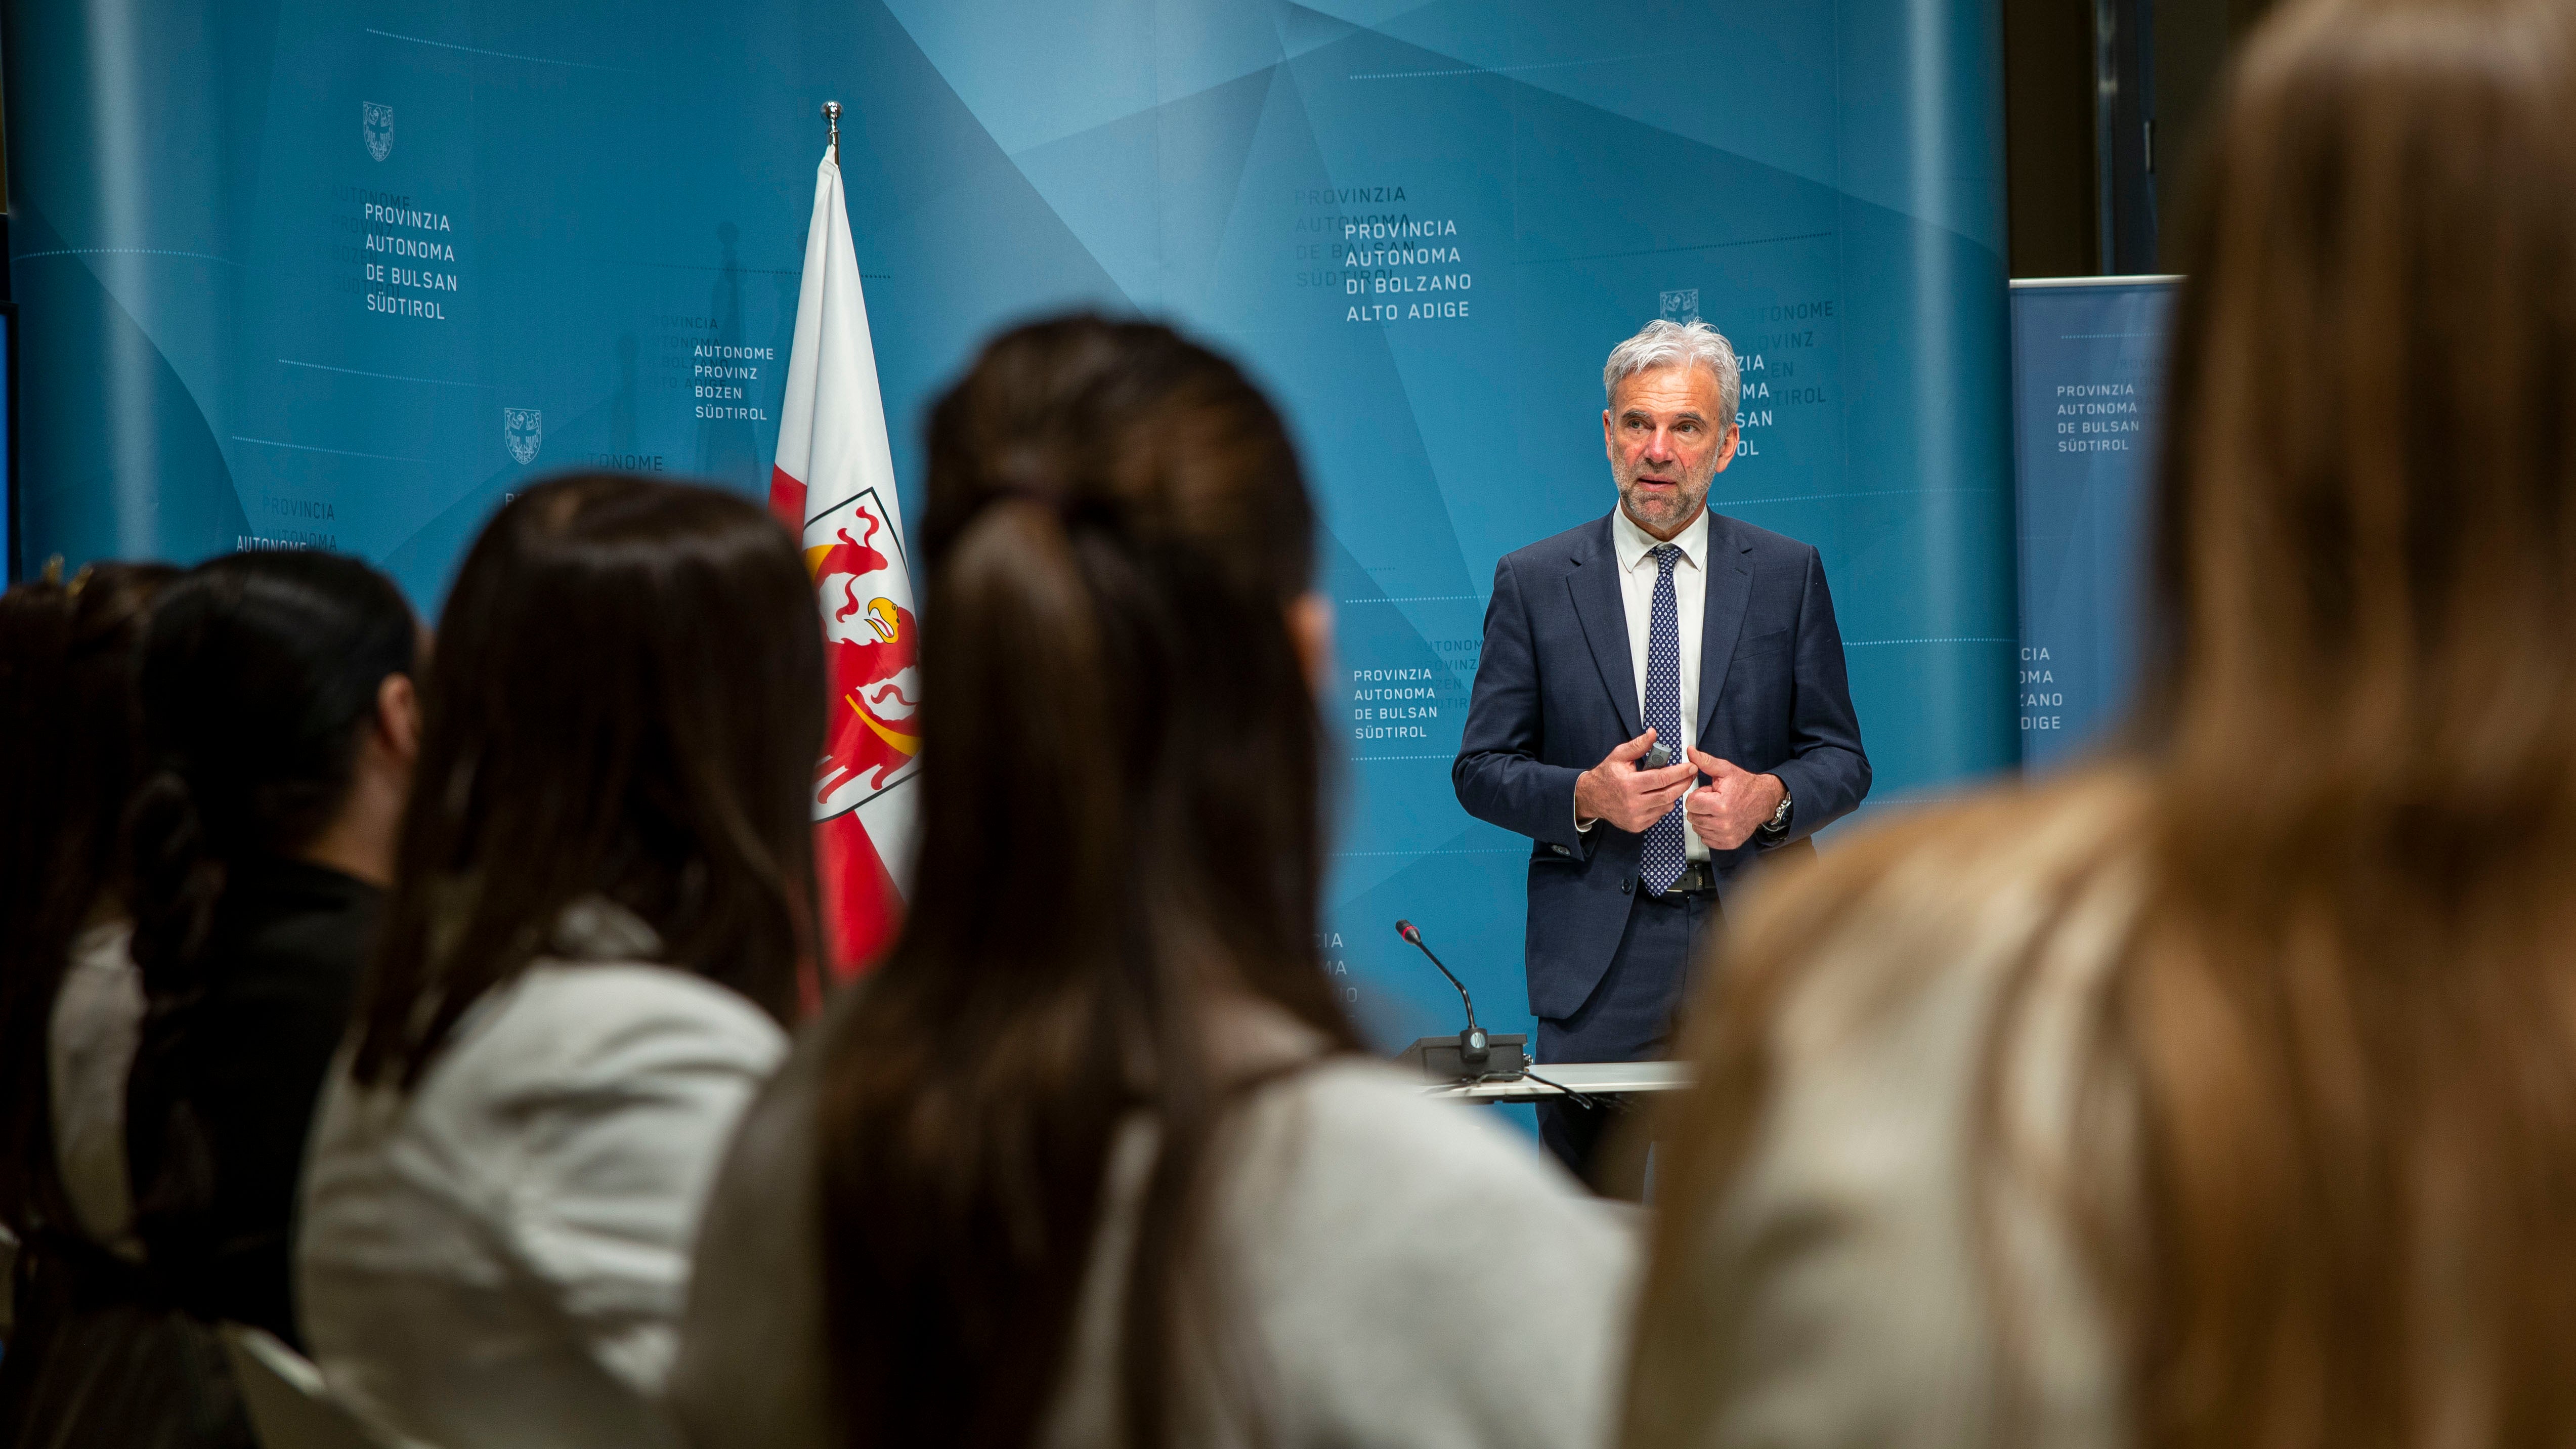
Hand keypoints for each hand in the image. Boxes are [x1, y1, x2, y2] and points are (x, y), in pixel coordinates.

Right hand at [1574, 728, 1698, 833]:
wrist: (1591, 798)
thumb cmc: (1606, 775)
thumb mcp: (1619, 755)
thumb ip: (1638, 745)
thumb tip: (1653, 734)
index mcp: (1628, 784)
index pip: (1661, 779)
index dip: (1679, 772)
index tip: (1691, 766)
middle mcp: (1633, 803)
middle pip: (1668, 794)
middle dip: (1683, 783)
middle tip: (1691, 774)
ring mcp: (1635, 817)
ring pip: (1666, 806)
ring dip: (1674, 794)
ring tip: (1674, 784)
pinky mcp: (1637, 826)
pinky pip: (1659, 815)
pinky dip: (1663, 805)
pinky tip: (1659, 796)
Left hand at [1685, 750, 1785, 850]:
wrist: (1764, 799)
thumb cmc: (1744, 785)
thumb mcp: (1725, 770)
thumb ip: (1705, 762)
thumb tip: (1690, 751)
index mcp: (1721, 805)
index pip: (1690, 803)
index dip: (1698, 795)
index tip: (1709, 793)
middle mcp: (1724, 823)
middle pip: (1692, 817)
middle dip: (1700, 807)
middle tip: (1714, 801)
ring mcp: (1727, 835)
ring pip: (1698, 828)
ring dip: (1704, 819)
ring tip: (1718, 810)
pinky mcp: (1730, 843)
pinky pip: (1706, 839)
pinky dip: (1710, 830)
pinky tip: (1719, 821)